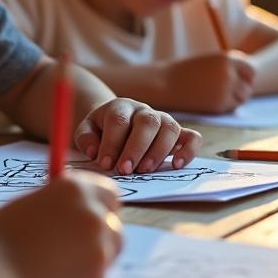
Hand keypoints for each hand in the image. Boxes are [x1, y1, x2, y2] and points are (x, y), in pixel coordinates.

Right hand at [0, 171, 122, 277]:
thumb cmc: (2, 237)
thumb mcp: (32, 203)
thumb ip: (62, 204)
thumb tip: (81, 209)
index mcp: (76, 188)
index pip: (109, 192)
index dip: (99, 205)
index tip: (91, 215)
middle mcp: (93, 213)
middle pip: (115, 221)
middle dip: (101, 232)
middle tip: (78, 244)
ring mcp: (99, 246)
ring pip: (112, 249)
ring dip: (96, 253)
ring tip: (63, 262)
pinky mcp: (98, 277)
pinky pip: (99, 275)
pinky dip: (84, 277)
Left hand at [73, 98, 201, 173]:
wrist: (116, 122)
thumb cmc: (101, 130)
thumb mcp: (87, 130)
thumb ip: (86, 139)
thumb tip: (95, 153)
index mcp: (120, 107)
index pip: (119, 120)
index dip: (112, 142)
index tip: (105, 164)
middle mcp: (144, 111)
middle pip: (147, 122)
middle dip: (136, 148)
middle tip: (125, 170)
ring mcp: (163, 120)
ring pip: (170, 128)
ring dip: (159, 151)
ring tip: (145, 170)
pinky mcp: (178, 133)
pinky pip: (192, 137)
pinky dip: (189, 150)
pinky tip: (177, 165)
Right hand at [162, 52, 255, 112]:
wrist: (166, 84)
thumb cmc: (187, 73)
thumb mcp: (209, 62)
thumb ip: (228, 68)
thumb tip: (250, 81)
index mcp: (226, 59)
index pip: (250, 70)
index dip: (246, 77)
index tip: (237, 80)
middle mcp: (228, 74)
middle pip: (248, 86)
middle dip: (241, 90)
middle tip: (227, 91)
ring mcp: (224, 90)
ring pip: (242, 98)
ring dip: (235, 99)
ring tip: (218, 96)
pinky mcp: (218, 105)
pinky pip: (231, 107)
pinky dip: (226, 106)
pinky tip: (212, 102)